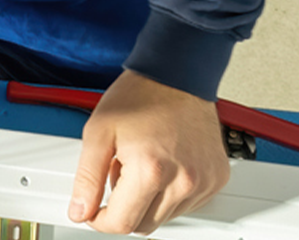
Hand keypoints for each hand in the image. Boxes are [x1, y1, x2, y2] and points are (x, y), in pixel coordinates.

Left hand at [69, 71, 230, 233]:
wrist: (177, 73)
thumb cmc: (140, 95)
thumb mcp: (98, 133)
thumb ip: (87, 179)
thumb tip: (81, 211)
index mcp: (151, 171)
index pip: (122, 224)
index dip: (100, 220)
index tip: (94, 210)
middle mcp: (184, 181)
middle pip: (145, 225)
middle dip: (124, 208)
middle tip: (118, 174)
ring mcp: (204, 181)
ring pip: (166, 217)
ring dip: (148, 201)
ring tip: (142, 164)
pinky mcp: (217, 178)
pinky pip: (188, 204)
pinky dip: (171, 194)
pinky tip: (163, 166)